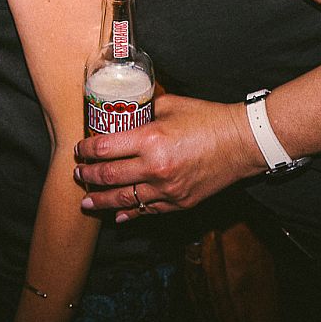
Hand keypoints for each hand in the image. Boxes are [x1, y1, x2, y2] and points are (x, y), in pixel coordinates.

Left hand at [73, 94, 260, 220]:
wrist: (242, 143)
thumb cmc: (208, 119)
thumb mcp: (171, 105)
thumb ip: (144, 111)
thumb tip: (125, 113)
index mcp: (150, 140)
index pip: (105, 148)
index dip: (86, 150)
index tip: (79, 150)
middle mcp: (155, 168)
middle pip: (109, 176)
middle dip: (88, 176)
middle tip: (78, 174)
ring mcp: (167, 190)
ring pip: (125, 200)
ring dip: (102, 201)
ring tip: (86, 201)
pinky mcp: (179, 202)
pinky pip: (148, 211)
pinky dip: (130, 214)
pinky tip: (118, 216)